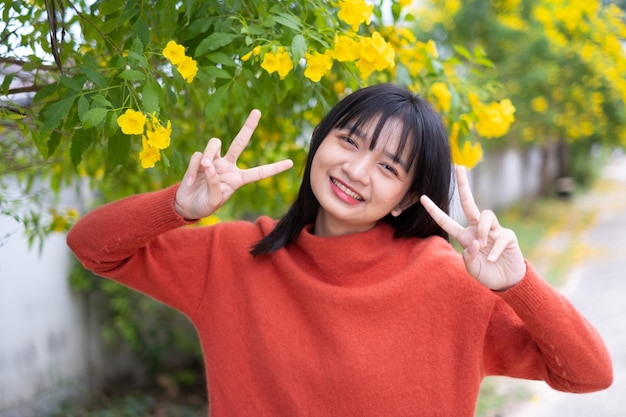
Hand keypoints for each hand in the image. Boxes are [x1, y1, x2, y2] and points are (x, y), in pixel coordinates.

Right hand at [175, 109, 292, 219]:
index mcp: (238, 179)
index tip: (290, 162)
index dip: (273, 168)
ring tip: (205, 168)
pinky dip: (193, 169)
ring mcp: (213, 161)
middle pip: (240, 142)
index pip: (259, 172)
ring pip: (214, 144)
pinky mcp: (199, 160)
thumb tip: (210, 166)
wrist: (186, 206)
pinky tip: (190, 183)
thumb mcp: (214, 201)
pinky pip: (198, 157)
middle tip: (257, 111)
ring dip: (209, 154)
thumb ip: (215, 184)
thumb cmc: (204, 205)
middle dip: (248, 126)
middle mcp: (227, 166)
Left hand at [420, 166, 525, 290]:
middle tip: (459, 167)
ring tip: (483, 244)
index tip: (422, 197)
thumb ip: (468, 257)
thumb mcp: (472, 269)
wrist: (507, 281)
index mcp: (465, 236)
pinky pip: (500, 235)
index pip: (446, 221)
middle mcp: (477, 229)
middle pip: (469, 203)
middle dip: (463, 185)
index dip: (434, 210)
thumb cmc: (487, 274)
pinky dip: (495, 248)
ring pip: (486, 215)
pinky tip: (493, 258)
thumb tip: (474, 242)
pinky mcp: (508, 236)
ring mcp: (493, 230)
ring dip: (483, 229)